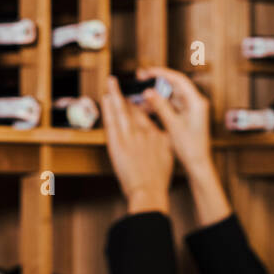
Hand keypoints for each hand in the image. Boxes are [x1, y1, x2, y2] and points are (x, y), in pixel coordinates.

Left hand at [101, 76, 173, 214]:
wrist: (149, 191)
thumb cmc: (158, 181)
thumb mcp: (167, 158)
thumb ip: (162, 145)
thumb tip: (159, 140)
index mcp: (158, 135)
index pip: (147, 117)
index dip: (140, 106)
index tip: (135, 100)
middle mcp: (145, 132)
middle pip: (135, 110)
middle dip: (127, 98)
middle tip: (119, 85)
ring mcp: (131, 136)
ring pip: (123, 110)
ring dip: (117, 93)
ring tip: (112, 81)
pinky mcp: (118, 143)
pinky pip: (112, 121)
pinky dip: (109, 108)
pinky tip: (106, 97)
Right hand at [134, 67, 230, 226]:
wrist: (198, 164)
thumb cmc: (190, 148)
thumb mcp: (172, 125)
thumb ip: (160, 107)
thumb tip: (148, 92)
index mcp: (196, 102)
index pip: (178, 80)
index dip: (161, 73)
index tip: (146, 72)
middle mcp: (195, 103)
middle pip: (174, 86)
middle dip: (157, 83)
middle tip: (140, 79)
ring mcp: (191, 110)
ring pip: (171, 96)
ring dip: (156, 96)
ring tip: (140, 95)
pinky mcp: (187, 117)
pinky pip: (172, 106)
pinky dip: (160, 106)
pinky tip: (147, 107)